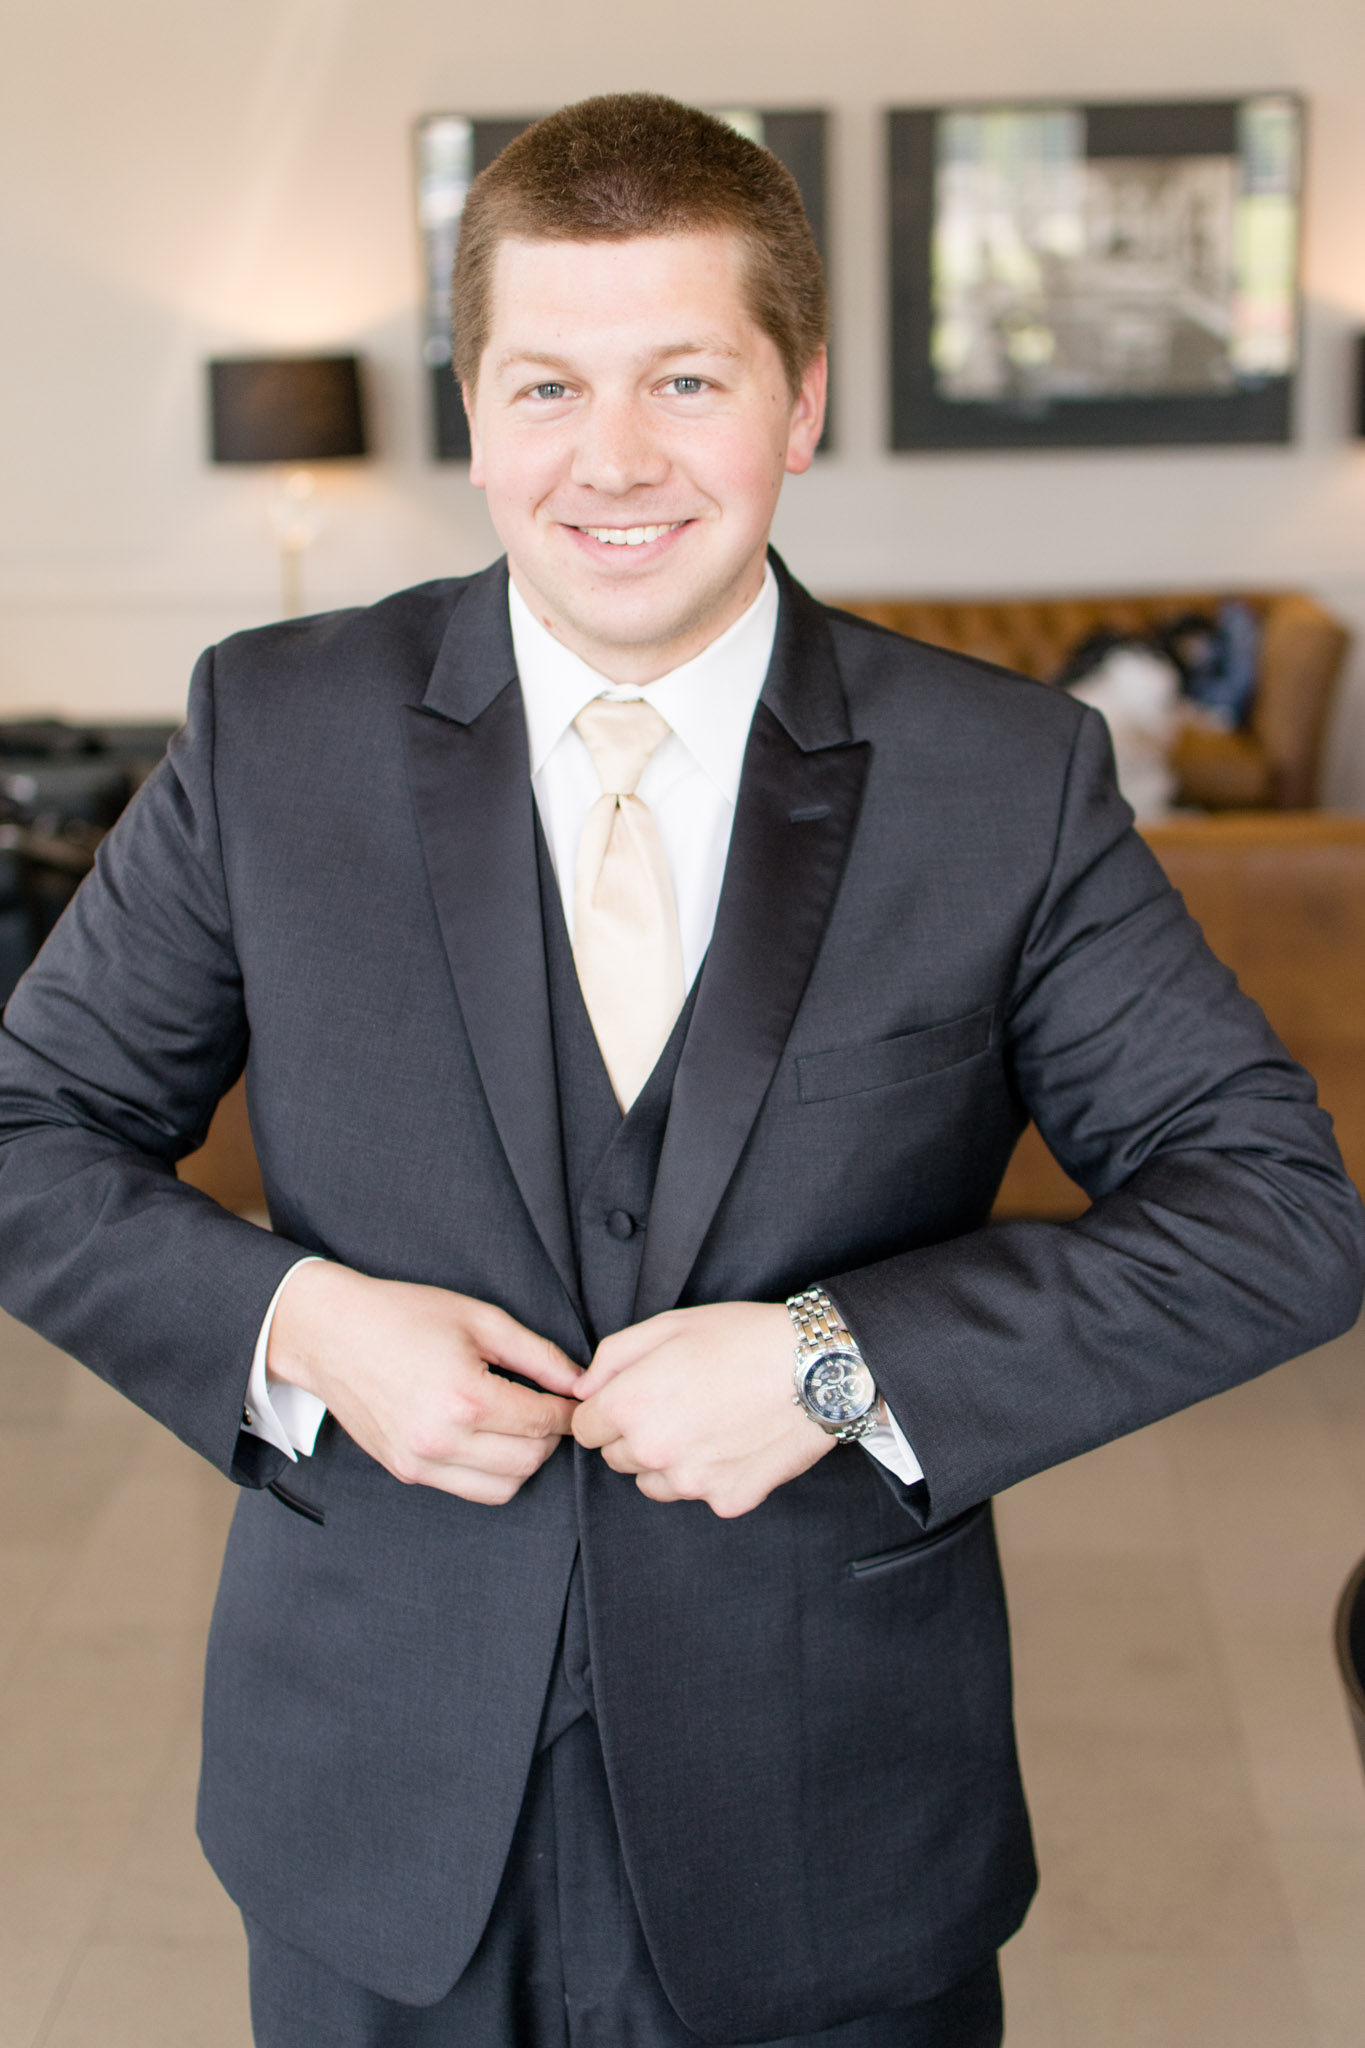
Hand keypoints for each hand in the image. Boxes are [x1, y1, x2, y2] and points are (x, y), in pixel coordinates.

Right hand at [267, 1262, 580, 1503]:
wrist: (330, 1333)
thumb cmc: (403, 1315)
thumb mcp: (480, 1320)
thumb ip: (538, 1354)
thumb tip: (580, 1382)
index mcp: (465, 1397)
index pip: (543, 1422)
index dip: (568, 1411)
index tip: (574, 1399)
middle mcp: (442, 1439)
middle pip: (530, 1461)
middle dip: (550, 1437)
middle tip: (548, 1408)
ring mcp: (421, 1462)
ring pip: (504, 1488)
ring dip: (523, 1461)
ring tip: (519, 1425)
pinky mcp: (407, 1472)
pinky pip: (469, 1490)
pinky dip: (491, 1473)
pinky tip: (488, 1439)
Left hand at [571, 1301, 834, 1517]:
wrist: (816, 1368)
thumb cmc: (742, 1338)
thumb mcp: (668, 1325)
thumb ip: (611, 1358)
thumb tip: (583, 1390)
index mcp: (630, 1405)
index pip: (585, 1428)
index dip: (606, 1410)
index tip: (633, 1398)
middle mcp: (652, 1451)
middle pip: (616, 1458)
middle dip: (636, 1434)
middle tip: (679, 1404)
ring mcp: (690, 1482)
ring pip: (653, 1482)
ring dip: (668, 1460)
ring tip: (708, 1422)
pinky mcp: (727, 1500)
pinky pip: (701, 1494)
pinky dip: (712, 1474)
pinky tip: (736, 1441)